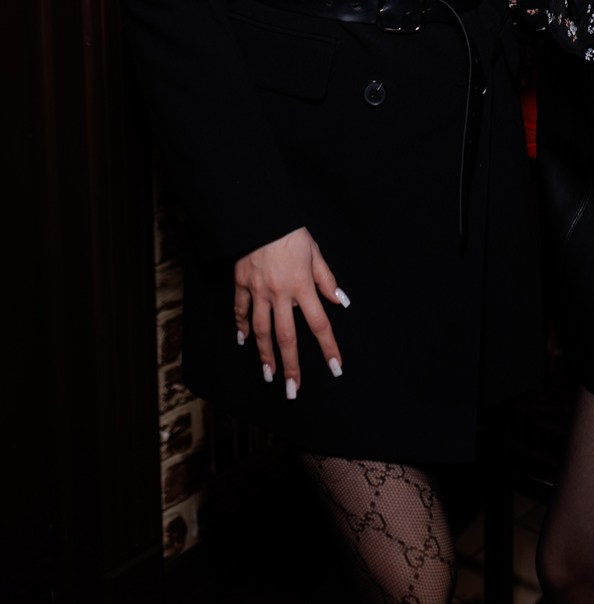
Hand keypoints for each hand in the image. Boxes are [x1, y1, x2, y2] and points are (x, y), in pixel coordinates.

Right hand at [234, 226, 348, 396]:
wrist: (260, 215)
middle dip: (291, 366)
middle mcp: (280, 294)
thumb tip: (340, 301)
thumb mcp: (315, 252)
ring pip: (261, 331)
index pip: (319, 323)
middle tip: (293, 391)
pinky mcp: (241, 284)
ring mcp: (258, 291)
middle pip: (287, 337)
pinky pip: (240, 309)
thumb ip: (326, 279)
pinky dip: (241, 325)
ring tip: (268, 375)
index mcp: (302, 286)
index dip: (328, 347)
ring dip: (264, 355)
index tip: (336, 368)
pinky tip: (243, 340)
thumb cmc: (291, 232)